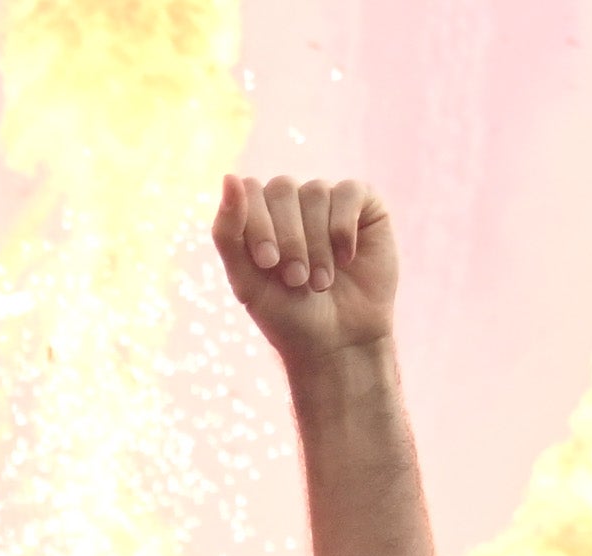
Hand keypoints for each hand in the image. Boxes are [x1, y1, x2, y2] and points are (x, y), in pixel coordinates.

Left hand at [209, 173, 397, 367]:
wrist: (337, 342)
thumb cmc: (287, 315)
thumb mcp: (245, 280)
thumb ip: (227, 232)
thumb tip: (230, 176)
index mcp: (260, 215)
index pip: (249, 189)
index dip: (258, 223)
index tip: (267, 264)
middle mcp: (293, 202)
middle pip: (282, 188)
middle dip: (288, 238)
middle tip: (296, 279)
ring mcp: (328, 201)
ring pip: (315, 192)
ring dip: (316, 244)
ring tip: (320, 282)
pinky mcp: (363, 205)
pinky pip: (348, 192)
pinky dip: (342, 229)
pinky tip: (345, 259)